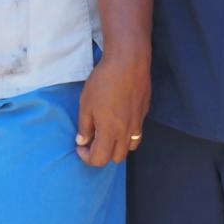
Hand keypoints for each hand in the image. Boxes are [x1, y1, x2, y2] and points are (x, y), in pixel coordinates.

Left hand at [74, 51, 149, 166]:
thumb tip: (83, 141)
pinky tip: (118, 119)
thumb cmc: (103, 82)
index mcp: (110, 133)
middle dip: (101, 154)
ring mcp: (138, 123)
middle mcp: (127, 133)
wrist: (128, 62)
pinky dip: (126, 134)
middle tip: (91, 140)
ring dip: (116, 146)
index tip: (80, 145)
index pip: (99, 160)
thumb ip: (84, 126)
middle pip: (116, 158)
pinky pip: (136, 132)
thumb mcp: (86, 104)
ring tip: (106, 132)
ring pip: (129, 147)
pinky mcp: (144, 113)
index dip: (86, 157)